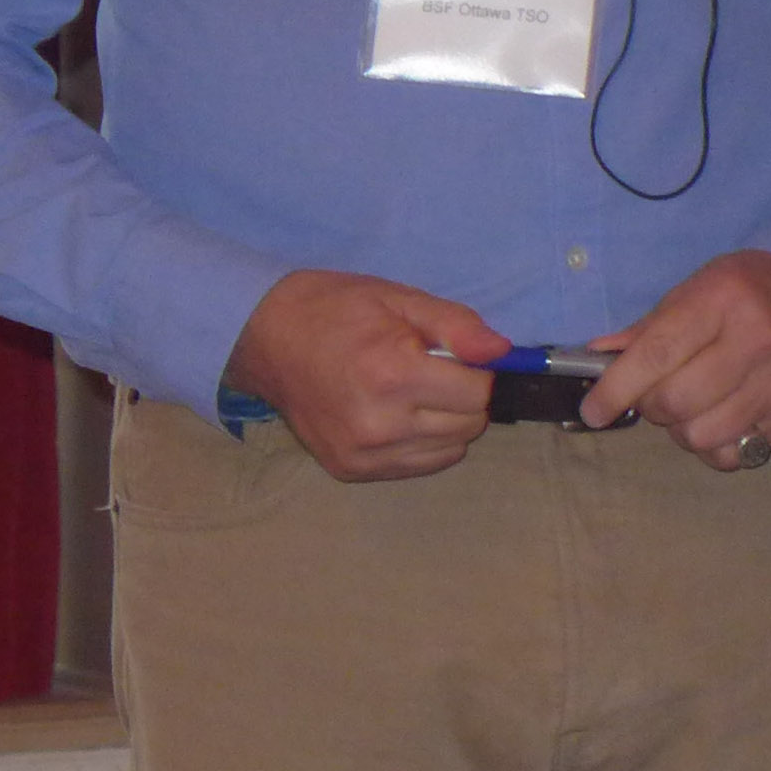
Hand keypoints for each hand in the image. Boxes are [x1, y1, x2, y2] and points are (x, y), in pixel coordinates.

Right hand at [223, 268, 505, 481]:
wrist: (266, 339)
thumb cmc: (338, 311)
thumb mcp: (401, 299)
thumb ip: (458, 326)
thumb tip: (503, 354)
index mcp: (393, 375)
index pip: (477, 393)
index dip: (479, 371)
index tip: (460, 356)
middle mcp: (379, 424)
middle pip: (467, 425)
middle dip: (465, 397)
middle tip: (437, 371)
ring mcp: (362, 454)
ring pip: (448, 450)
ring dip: (447, 422)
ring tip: (415, 392)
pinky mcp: (349, 470)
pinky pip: (417, 466)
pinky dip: (424, 443)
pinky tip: (400, 414)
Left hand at [582, 248, 770, 464]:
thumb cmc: (744, 289)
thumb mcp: (694, 289)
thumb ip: (647, 329)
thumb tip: (596, 360)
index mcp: (722, 300)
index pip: (658, 354)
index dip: (617, 388)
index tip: (594, 410)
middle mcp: (756, 339)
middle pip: (677, 401)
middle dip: (651, 406)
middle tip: (655, 394)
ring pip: (701, 435)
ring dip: (680, 429)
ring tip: (689, 407)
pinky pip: (733, 455)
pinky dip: (712, 447)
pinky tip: (716, 421)